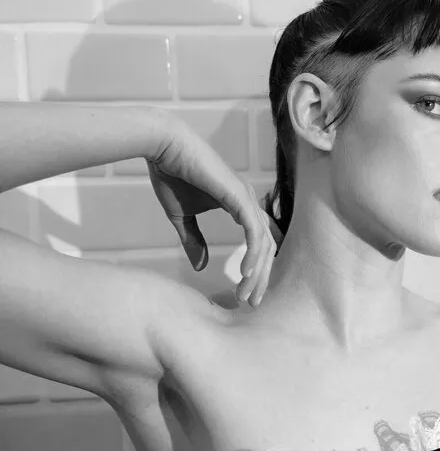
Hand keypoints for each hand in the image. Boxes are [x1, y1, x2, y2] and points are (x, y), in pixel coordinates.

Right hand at [146, 112, 282, 305]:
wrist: (162, 147)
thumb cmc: (171, 175)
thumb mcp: (181, 217)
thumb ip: (193, 241)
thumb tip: (200, 267)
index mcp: (239, 206)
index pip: (258, 243)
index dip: (256, 269)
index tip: (246, 293)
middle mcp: (248, 203)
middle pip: (266, 248)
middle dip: (260, 278)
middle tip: (251, 303)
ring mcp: (246, 199)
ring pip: (263, 244)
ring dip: (256, 273)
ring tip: (246, 295)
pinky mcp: (239, 196)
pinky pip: (254, 232)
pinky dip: (253, 254)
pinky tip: (245, 273)